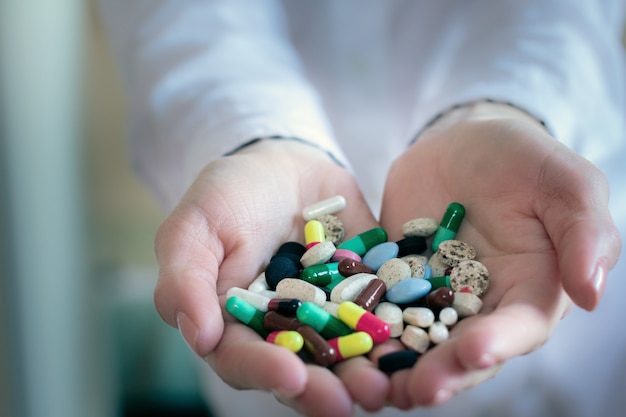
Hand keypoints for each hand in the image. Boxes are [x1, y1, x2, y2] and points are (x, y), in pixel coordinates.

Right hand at [153, 139, 390, 416]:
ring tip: (385, 387)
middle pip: (301, 369)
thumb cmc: (230, 193)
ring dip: (364, 374)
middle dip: (322, 390)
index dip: (265, 370)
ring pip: (346, 354)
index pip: (244, 358)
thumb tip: (199, 337)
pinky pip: (384, 316)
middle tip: (345, 402)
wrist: (285, 161)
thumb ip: (186, 280)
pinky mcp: (366, 293)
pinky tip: (419, 344)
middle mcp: (285, 330)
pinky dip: (400, 332)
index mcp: (236, 324)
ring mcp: (329, 315)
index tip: (291, 376)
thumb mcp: (195, 226)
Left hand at [376, 102, 621, 406]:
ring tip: (375, 385)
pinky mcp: (394, 278)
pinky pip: (377, 304)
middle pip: (463, 347)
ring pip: (417, 338)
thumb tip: (592, 294)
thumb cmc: (525, 159)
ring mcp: (433, 294)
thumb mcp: (565, 182)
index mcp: (530, 290)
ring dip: (398, 363)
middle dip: (442, 371)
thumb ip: (584, 232)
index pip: (519, 326)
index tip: (474, 352)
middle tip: (418, 390)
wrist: (464, 141)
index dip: (499, 343)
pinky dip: (363, 324)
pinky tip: (343, 338)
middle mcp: (481, 304)